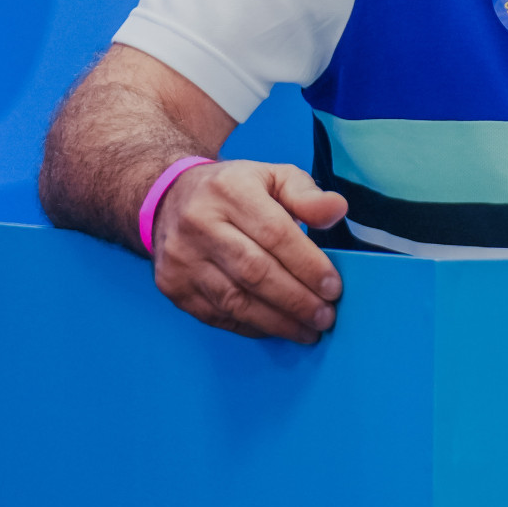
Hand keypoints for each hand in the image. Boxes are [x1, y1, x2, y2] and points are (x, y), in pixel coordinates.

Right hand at [150, 160, 348, 343]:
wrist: (170, 200)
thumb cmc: (235, 190)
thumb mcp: (273, 176)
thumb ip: (307, 194)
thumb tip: (337, 210)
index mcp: (229, 191)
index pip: (274, 233)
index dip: (307, 264)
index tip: (333, 287)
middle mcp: (199, 224)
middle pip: (254, 271)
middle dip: (296, 300)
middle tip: (325, 317)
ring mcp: (182, 259)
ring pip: (235, 300)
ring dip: (278, 321)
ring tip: (308, 330)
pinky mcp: (173, 287)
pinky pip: (218, 315)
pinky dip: (252, 326)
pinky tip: (277, 327)